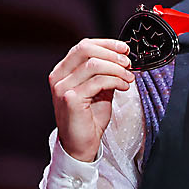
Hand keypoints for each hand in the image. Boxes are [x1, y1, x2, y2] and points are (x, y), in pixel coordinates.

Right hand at [50, 38, 133, 162]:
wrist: (81, 144)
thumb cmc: (89, 119)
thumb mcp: (100, 91)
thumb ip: (106, 74)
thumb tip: (122, 60)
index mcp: (63, 71)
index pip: (83, 46)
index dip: (106, 44)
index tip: (125, 48)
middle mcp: (59, 77)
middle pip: (86, 49)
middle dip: (112, 54)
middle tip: (128, 63)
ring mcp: (62, 87)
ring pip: (94, 64)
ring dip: (117, 69)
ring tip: (129, 78)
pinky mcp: (71, 99)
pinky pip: (98, 81)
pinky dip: (115, 81)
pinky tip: (123, 87)